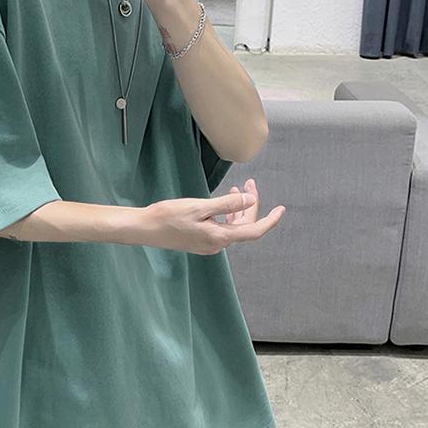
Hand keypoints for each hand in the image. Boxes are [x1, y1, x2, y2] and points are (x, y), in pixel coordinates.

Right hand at [142, 185, 285, 254]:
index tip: (281, 209)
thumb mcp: (200, 206)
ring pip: (233, 227)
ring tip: (235, 189)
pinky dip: (226, 215)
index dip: (270, 220)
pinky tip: (221, 203)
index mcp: (219, 237)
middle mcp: (216, 245)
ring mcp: (208, 245)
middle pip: (243, 226)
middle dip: (250, 204)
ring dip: (238, 209)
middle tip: (248, 182)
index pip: (253, 231)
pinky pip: (222, 229)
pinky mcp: (200, 241)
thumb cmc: (169, 216)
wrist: (146, 228)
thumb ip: (227, 205)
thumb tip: (249, 201)